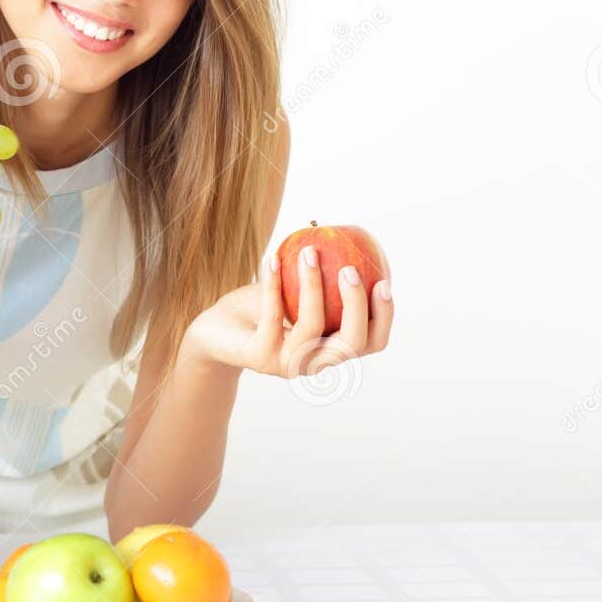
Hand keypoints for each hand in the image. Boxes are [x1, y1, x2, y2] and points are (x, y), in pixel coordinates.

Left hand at [183, 246, 392, 377]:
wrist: (216, 332)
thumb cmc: (261, 309)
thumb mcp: (296, 292)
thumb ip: (324, 277)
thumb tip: (350, 237)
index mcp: (332, 349)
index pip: (373, 341)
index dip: (384, 315)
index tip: (383, 281)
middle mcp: (316, 363)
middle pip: (353, 342)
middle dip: (357, 305)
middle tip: (348, 269)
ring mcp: (288, 364)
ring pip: (313, 326)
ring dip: (313, 285)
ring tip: (309, 251)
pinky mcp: (260, 357)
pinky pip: (272, 315)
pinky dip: (273, 283)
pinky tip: (274, 258)